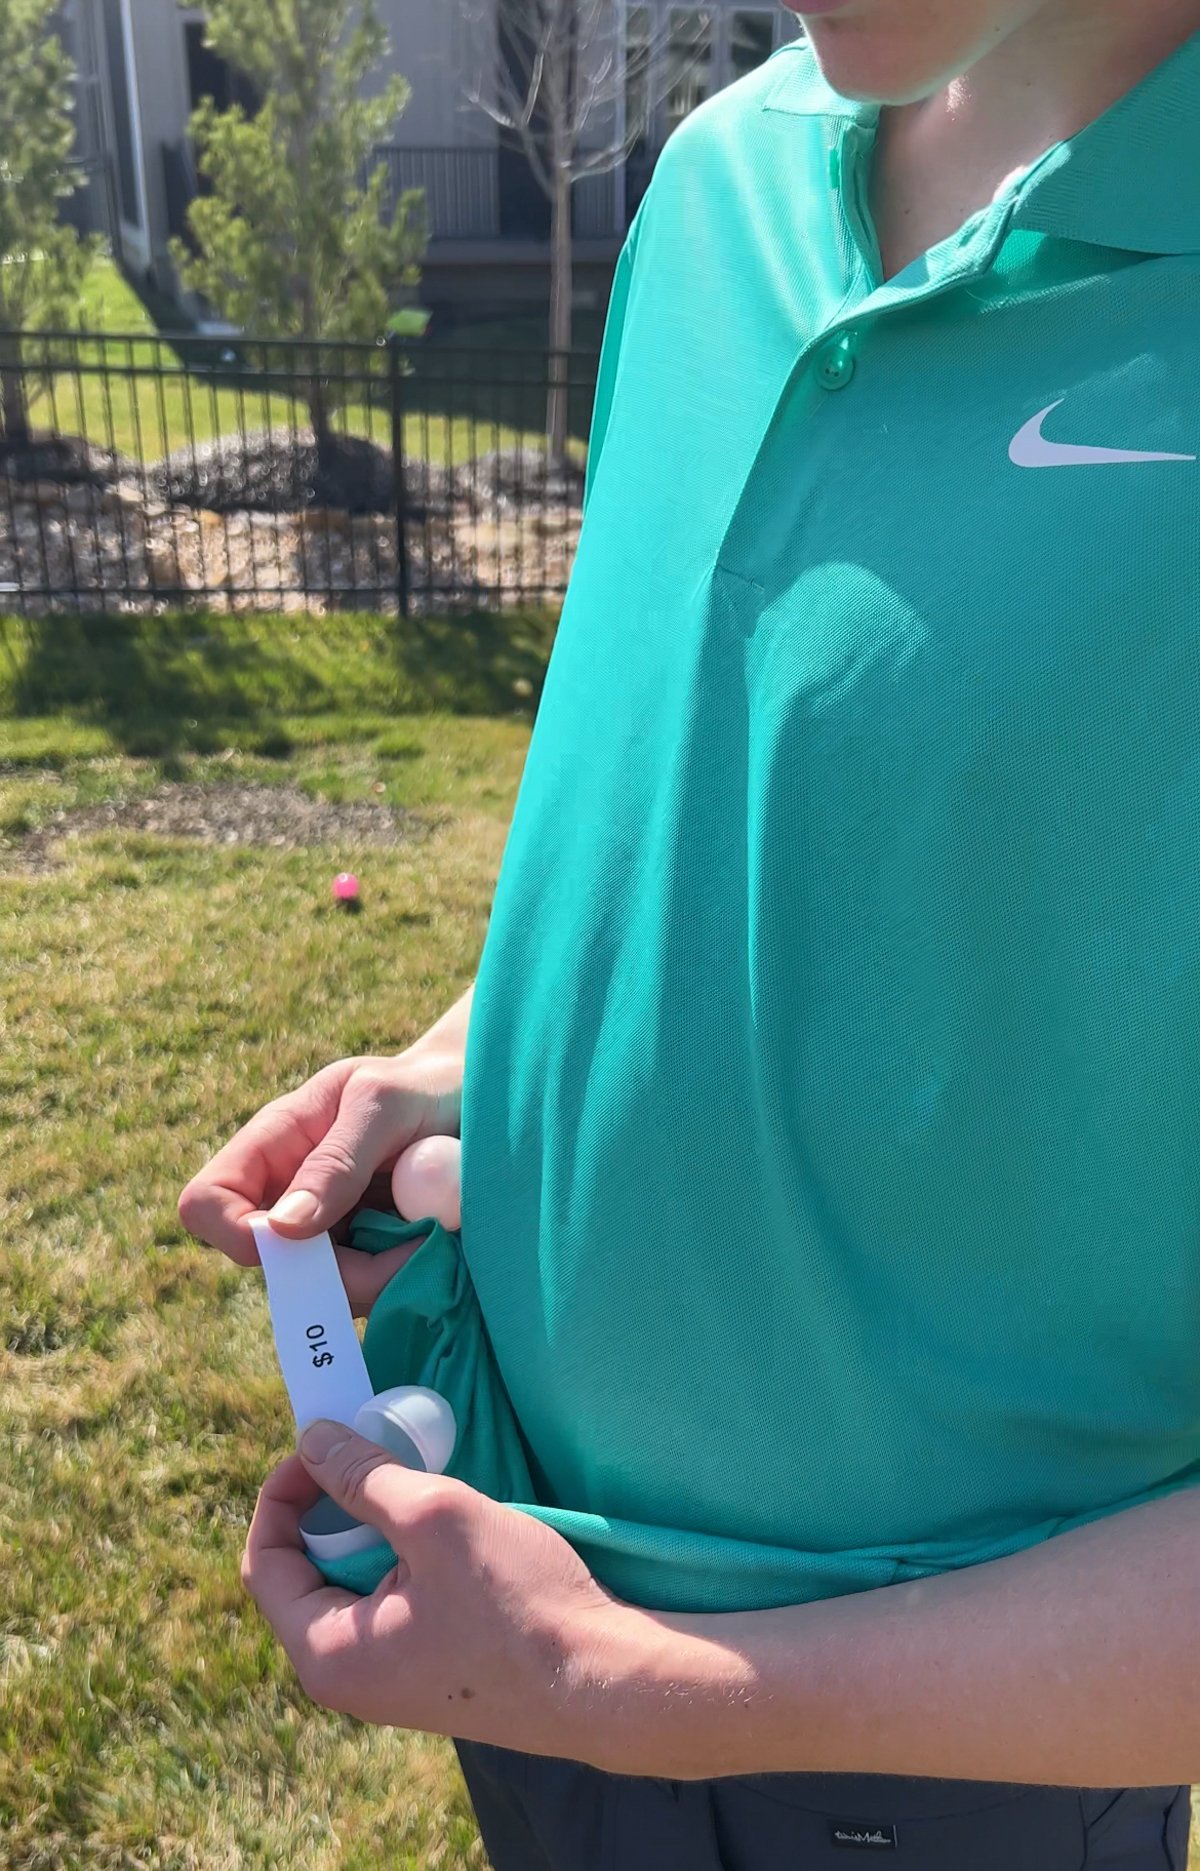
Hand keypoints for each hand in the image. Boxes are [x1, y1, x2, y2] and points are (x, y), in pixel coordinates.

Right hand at [178, 1051, 460, 1315]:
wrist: (478, 1099)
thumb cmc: (426, 1083)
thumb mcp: (384, 1103)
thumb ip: (337, 1159)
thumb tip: (282, 1229)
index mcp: (275, 1143)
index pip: (206, 1203)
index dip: (237, 1234)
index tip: (302, 1243)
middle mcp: (290, 1193)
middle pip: (270, 1266)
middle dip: (334, 1274)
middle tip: (410, 1248)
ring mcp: (327, 1231)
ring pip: (322, 1292)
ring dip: (377, 1280)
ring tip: (432, 1236)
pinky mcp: (366, 1256)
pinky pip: (364, 1293)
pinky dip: (399, 1281)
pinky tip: (433, 1246)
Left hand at [241, 1421, 627, 1759]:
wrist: (605, 1681)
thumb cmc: (517, 1603)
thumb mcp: (434, 1519)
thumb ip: (364, 1478)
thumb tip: (311, 1440)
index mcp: (327, 1654)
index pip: (265, 1562)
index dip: (283, 1492)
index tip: (323, 1444)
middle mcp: (346, 1678)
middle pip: (307, 1572)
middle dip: (335, 1507)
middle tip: (381, 1457)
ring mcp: (390, 1680)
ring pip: (354, 1584)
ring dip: (378, 1529)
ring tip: (423, 1489)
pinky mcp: (430, 1672)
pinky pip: (392, 1604)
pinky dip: (407, 1558)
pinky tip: (451, 1533)